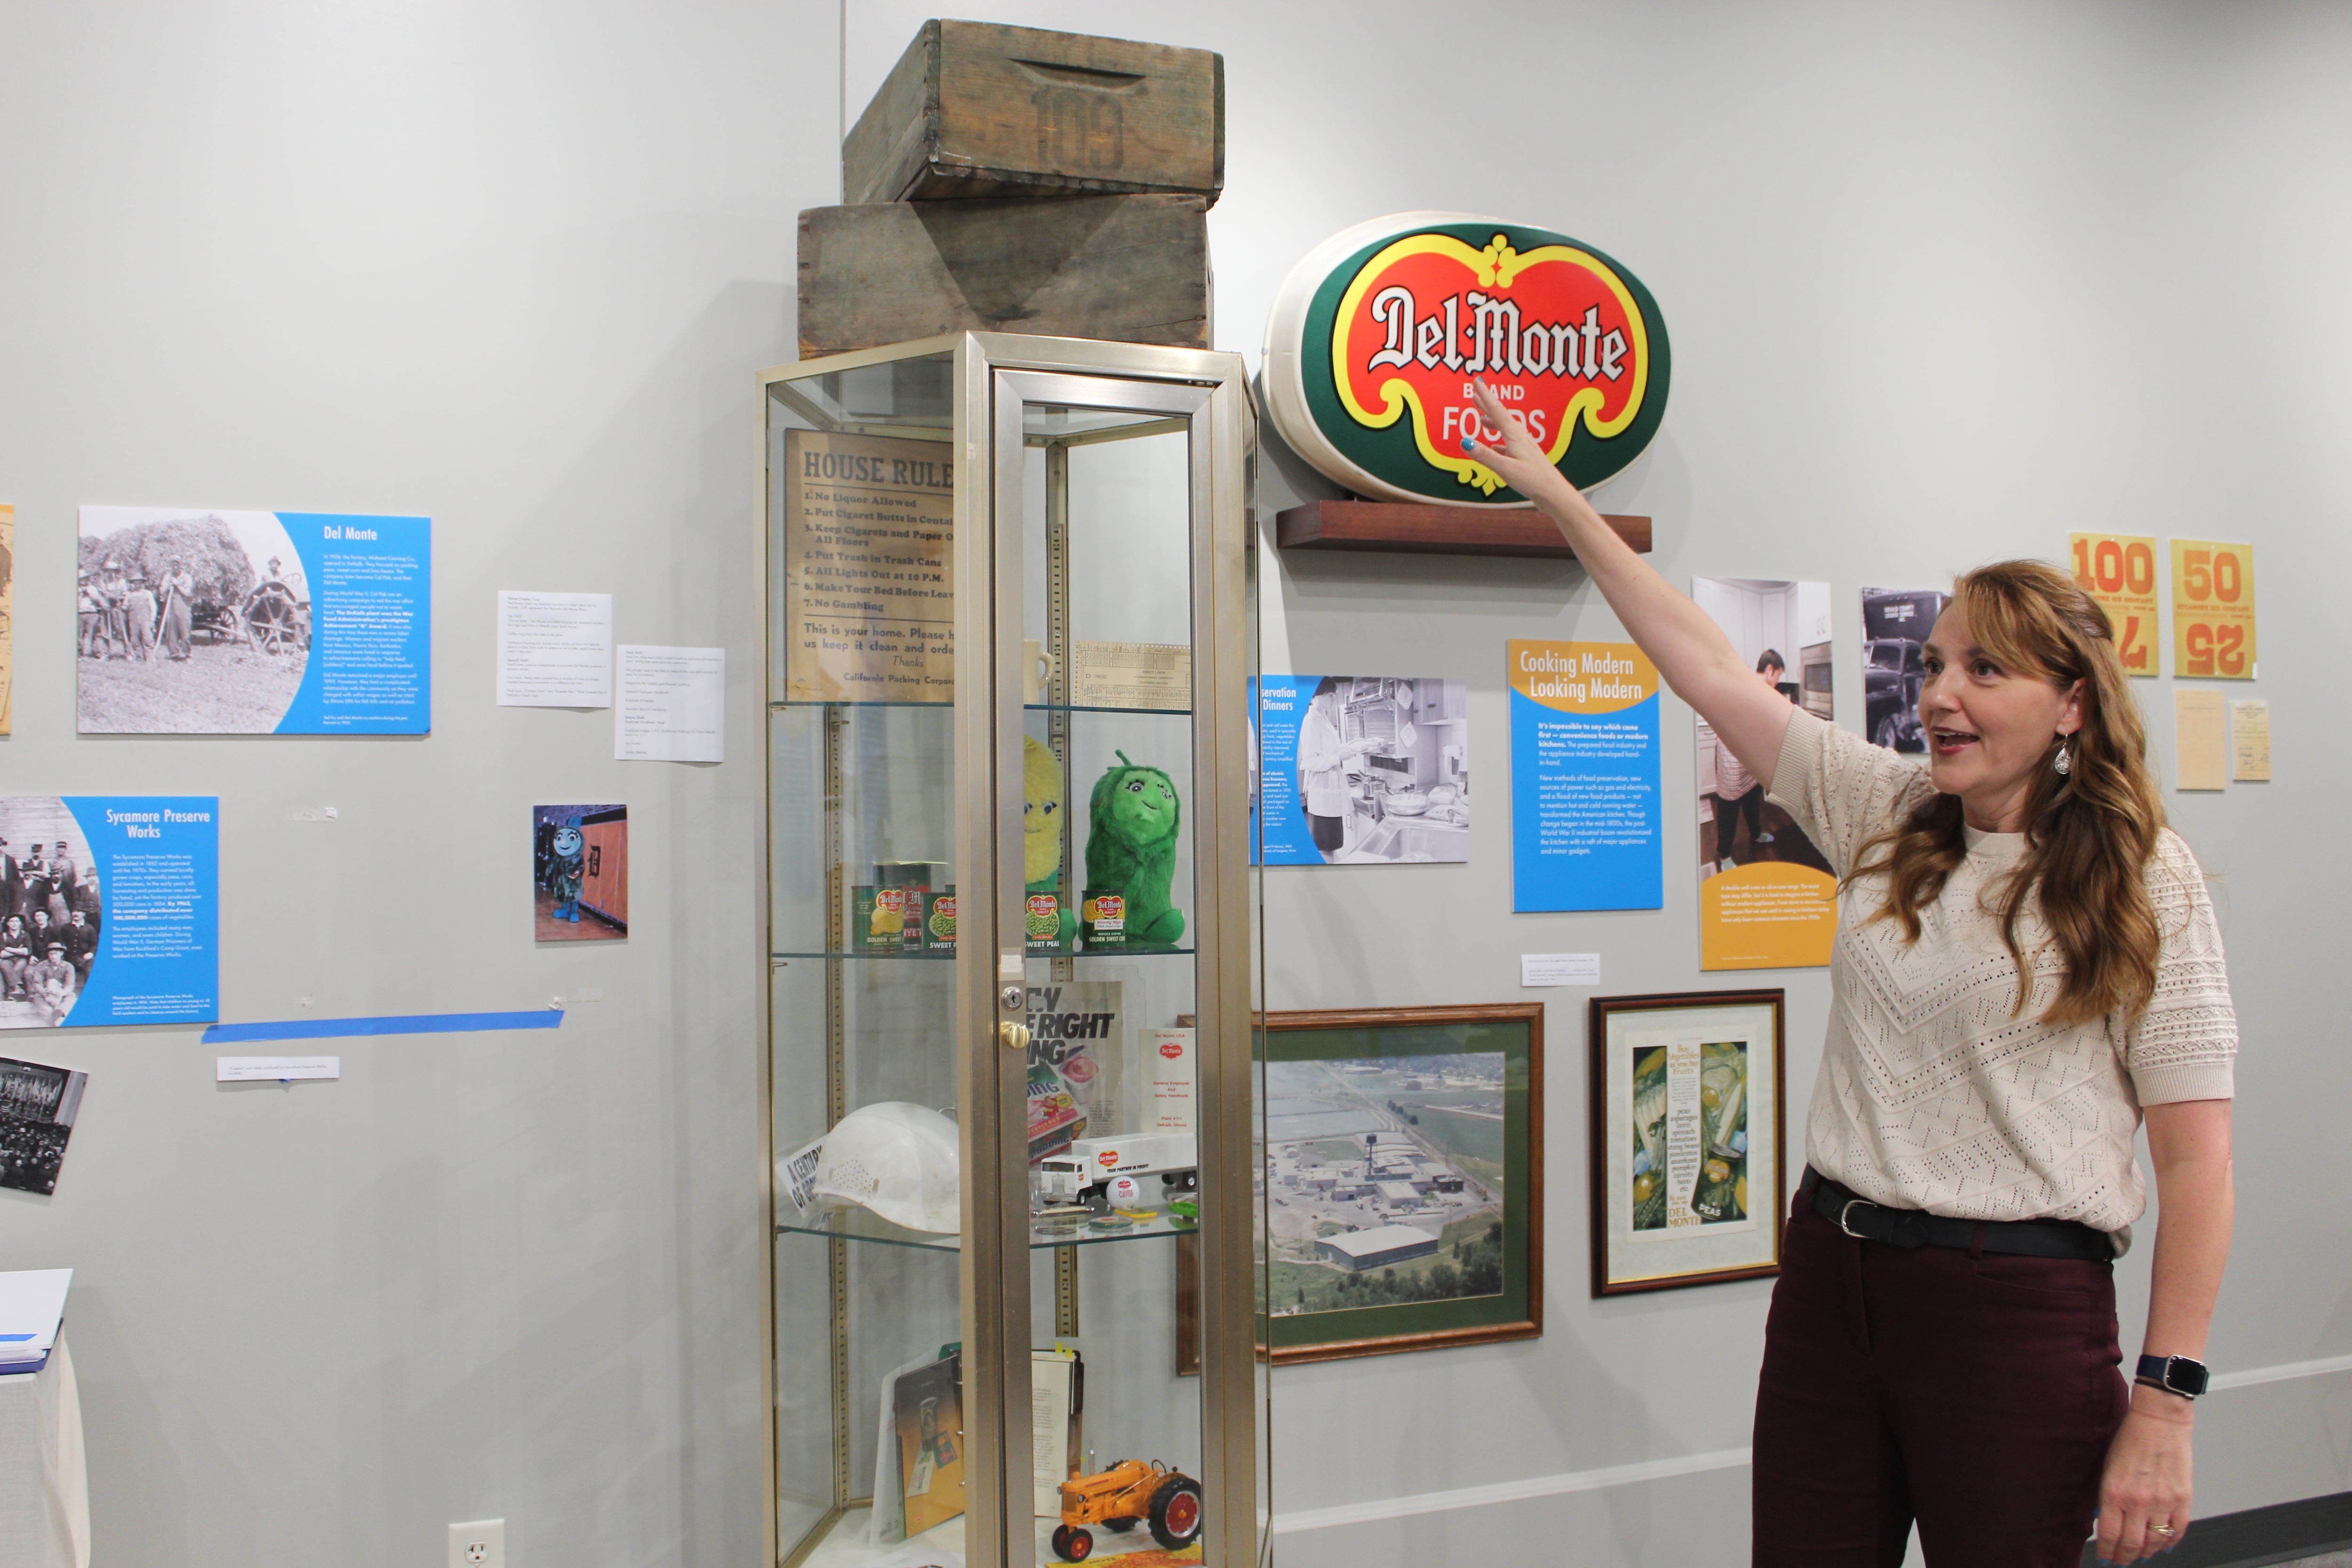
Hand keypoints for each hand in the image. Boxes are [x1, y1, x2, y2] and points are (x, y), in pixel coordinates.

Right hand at [1462, 380, 1580, 510]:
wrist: (1553, 493)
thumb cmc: (1532, 480)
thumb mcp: (1505, 468)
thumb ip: (1485, 455)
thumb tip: (1465, 441)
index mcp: (1514, 436)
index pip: (1496, 410)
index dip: (1485, 395)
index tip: (1477, 381)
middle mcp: (1520, 437)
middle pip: (1501, 416)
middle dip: (1487, 404)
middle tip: (1475, 392)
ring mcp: (1524, 446)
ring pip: (1505, 428)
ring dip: (1493, 421)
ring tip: (1482, 419)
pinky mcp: (1526, 457)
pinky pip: (1508, 443)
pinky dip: (1498, 440)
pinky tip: (1495, 446)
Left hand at [2096, 1390, 2194, 1562]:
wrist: (2160, 1422)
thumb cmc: (2131, 1439)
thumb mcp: (2108, 1466)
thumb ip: (2106, 1495)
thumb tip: (2101, 1517)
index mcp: (2114, 1492)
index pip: (2109, 1534)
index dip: (2107, 1551)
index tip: (2106, 1557)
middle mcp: (2138, 1502)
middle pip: (2131, 1544)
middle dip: (2125, 1557)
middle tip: (2121, 1561)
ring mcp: (2162, 1503)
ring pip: (2155, 1542)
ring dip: (2147, 1553)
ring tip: (2141, 1555)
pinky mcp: (2183, 1500)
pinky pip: (2177, 1531)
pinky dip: (2170, 1542)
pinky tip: (2163, 1545)